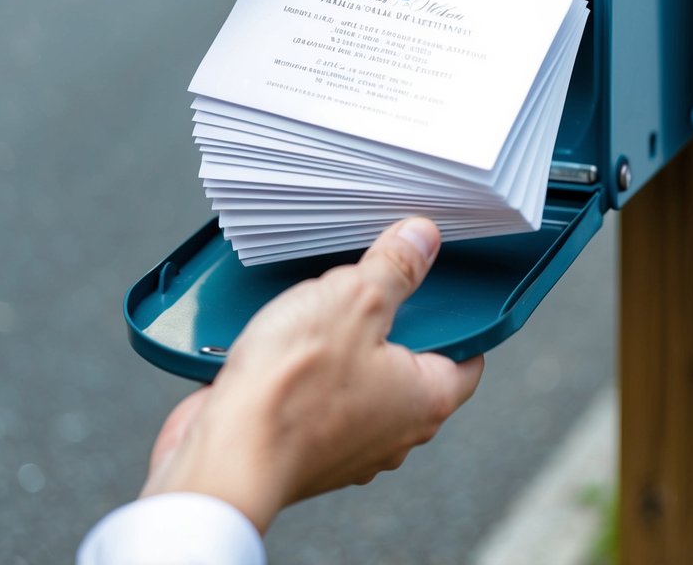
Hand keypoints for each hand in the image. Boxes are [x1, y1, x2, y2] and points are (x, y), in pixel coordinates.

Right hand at [141, 218, 483, 532]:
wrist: (224, 453)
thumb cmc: (293, 391)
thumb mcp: (355, 299)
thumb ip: (394, 267)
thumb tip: (422, 240)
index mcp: (425, 399)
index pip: (468, 356)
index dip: (458, 316)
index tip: (441, 284)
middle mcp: (394, 431)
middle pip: (409, 360)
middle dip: (388, 318)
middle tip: (369, 282)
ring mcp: (347, 443)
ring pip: (359, 375)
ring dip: (340, 340)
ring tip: (317, 304)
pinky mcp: (303, 443)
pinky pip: (316, 393)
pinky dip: (304, 367)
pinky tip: (283, 336)